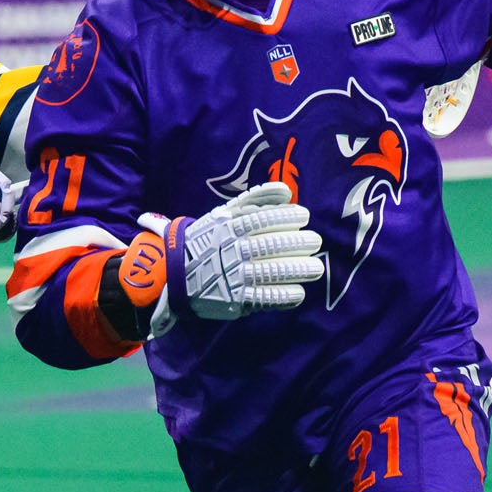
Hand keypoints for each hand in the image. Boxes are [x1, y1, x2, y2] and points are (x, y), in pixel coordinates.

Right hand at [135, 182, 322, 334]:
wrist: (175, 272)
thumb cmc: (208, 239)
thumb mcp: (224, 214)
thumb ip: (255, 199)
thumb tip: (286, 192)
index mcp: (229, 227)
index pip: (262, 219)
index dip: (286, 216)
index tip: (304, 216)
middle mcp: (232, 250)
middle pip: (271, 245)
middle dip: (298, 243)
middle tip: (315, 241)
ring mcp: (233, 276)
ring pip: (272, 271)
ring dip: (298, 270)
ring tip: (316, 268)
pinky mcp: (235, 299)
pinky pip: (264, 297)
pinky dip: (284, 295)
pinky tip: (299, 292)